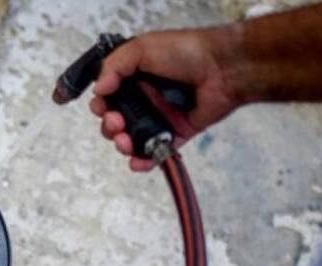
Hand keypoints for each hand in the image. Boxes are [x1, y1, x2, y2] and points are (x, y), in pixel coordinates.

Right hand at [90, 28, 240, 170]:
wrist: (222, 68)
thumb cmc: (187, 52)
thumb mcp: (142, 48)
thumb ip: (114, 66)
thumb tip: (99, 89)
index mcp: (135, 77)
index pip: (108, 97)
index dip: (101, 105)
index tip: (102, 107)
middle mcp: (146, 98)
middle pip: (116, 121)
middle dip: (110, 127)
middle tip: (116, 123)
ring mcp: (160, 117)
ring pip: (133, 139)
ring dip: (122, 145)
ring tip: (125, 142)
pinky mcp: (176, 133)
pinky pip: (156, 151)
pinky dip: (144, 161)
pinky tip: (136, 162)